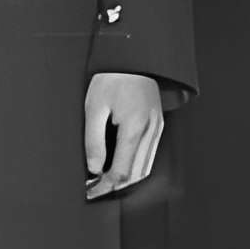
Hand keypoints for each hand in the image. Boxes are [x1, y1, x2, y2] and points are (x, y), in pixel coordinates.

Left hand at [82, 72, 165, 198]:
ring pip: (145, 167)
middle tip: (94, 190)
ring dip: (126, 179)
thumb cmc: (110, 78)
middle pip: (136, 174)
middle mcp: (150, 131)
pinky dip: (135, 166)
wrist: (133, 57)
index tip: (91, 192)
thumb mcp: (94, 107)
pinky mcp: (158, 125)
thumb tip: (93, 168)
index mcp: (134, 127)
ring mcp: (157, 128)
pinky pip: (148, 155)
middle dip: (115, 186)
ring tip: (103, 181)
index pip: (121, 170)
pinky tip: (119, 166)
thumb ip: (93, 140)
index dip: (105, 186)